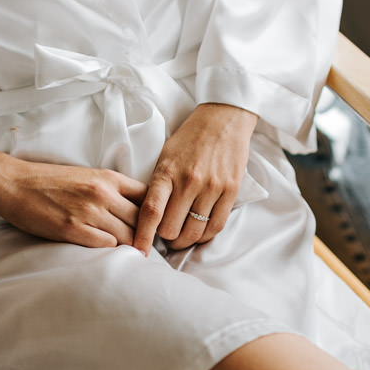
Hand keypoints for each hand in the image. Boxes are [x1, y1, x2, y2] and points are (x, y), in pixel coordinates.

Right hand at [0, 150, 147, 247]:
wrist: (14, 183)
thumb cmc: (50, 182)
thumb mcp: (87, 177)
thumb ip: (113, 190)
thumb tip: (137, 210)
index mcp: (109, 178)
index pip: (149, 197)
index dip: (156, 214)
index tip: (157, 227)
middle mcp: (103, 194)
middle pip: (143, 219)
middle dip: (148, 235)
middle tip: (151, 248)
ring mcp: (89, 212)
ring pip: (127, 235)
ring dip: (132, 247)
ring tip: (135, 257)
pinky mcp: (73, 229)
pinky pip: (106, 245)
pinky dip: (112, 251)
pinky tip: (111, 255)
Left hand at [133, 103, 257, 254]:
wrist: (223, 119)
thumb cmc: (190, 138)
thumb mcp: (165, 157)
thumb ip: (158, 186)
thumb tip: (149, 218)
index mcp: (167, 171)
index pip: (151, 212)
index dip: (143, 236)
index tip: (138, 251)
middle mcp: (189, 181)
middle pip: (172, 228)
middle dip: (166, 238)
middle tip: (165, 235)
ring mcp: (212, 187)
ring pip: (194, 232)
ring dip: (185, 240)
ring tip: (181, 236)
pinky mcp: (231, 190)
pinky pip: (216, 225)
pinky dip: (205, 235)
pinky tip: (199, 232)